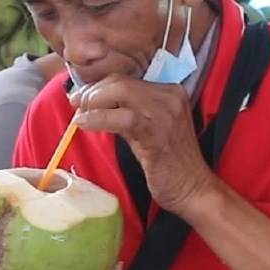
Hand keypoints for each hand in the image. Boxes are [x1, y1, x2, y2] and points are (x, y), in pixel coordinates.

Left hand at [69, 73, 216, 215]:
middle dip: (92, 92)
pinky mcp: (158, 134)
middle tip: (75, 105)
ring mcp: (166, 114)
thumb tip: (95, 105)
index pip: (126, 79)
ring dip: (93, 103)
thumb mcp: (148, 130)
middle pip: (121, 82)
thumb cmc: (169, 164)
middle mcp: (170, 97)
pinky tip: (85, 124)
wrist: (193, 190)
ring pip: (121, 93)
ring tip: (79, 116)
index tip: (81, 97)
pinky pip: (123, 119)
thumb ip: (128, 113)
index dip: (99, 86)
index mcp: (170, 92)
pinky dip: (99, 119)